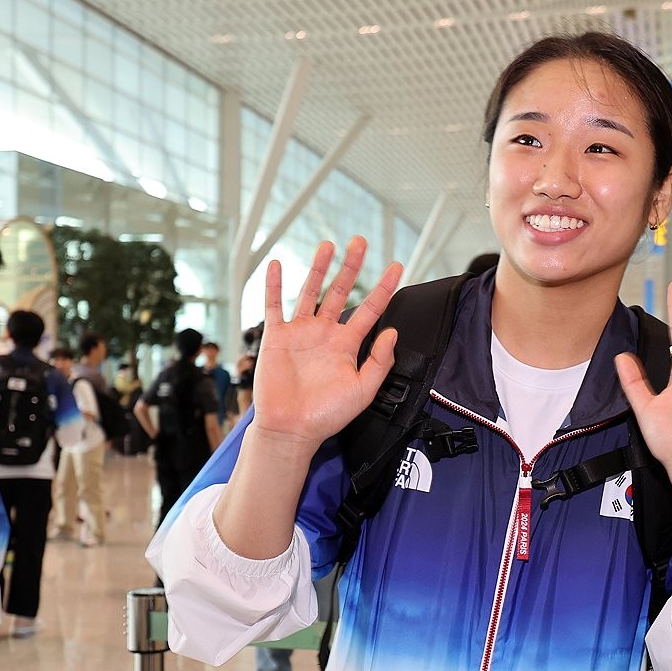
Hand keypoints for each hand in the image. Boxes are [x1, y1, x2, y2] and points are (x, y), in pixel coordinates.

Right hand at [251, 236, 402, 449]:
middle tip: (359, 241)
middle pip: (340, 292)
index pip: (369, 309)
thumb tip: (392, 332)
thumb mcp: (363, 390)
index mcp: (346, 344)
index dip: (383, 288)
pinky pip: (274, 306)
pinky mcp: (276, 338)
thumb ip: (379, 361)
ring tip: (327, 245)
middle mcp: (324, 333)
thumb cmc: (327, 415)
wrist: (292, 429)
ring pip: (310, 292)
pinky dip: (274, 286)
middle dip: (350, 266)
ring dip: (318, 268)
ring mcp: (300, 333)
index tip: (397, 266)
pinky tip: (276, 265)